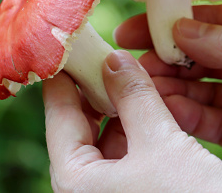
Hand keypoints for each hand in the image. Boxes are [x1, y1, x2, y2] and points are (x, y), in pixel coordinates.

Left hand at [43, 50, 221, 192]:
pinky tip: (151, 106)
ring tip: (136, 73)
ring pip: (107, 137)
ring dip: (121, 106)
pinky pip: (127, 152)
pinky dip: (137, 127)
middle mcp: (85, 189)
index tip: (74, 43)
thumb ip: (135, 97)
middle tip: (113, 52)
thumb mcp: (162, 144)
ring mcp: (110, 192)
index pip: (59, 111)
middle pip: (81, 123)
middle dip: (98, 88)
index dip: (67, 73)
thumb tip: (114, 59)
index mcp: (74, 179)